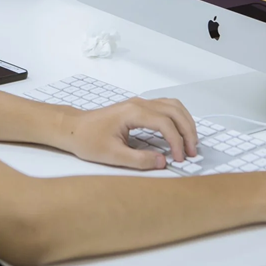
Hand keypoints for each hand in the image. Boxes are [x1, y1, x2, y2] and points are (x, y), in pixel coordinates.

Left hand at [58, 97, 198, 170]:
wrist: (73, 128)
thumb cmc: (88, 139)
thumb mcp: (112, 155)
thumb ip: (138, 160)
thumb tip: (162, 162)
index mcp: (132, 112)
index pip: (165, 123)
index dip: (177, 141)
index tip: (180, 158)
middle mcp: (139, 103)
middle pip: (174, 111)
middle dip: (187, 131)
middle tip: (192, 152)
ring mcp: (139, 103)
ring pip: (173, 105)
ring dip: (185, 122)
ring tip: (190, 143)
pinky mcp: (139, 107)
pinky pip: (166, 107)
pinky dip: (177, 118)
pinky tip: (179, 132)